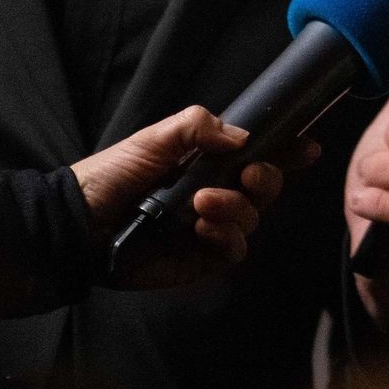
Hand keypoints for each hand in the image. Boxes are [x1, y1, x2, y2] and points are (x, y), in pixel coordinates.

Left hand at [71, 106, 319, 290]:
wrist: (82, 223)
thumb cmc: (114, 173)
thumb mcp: (153, 139)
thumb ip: (196, 128)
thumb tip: (243, 137)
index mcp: (207, 161)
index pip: (257, 153)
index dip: (286, 150)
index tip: (307, 144)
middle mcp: (216, 192)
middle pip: (265, 187)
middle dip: (267, 179)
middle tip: (249, 175)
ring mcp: (211, 228)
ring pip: (252, 219)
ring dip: (236, 208)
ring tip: (201, 204)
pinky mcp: (202, 260)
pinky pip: (234, 251)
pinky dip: (227, 237)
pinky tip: (201, 228)